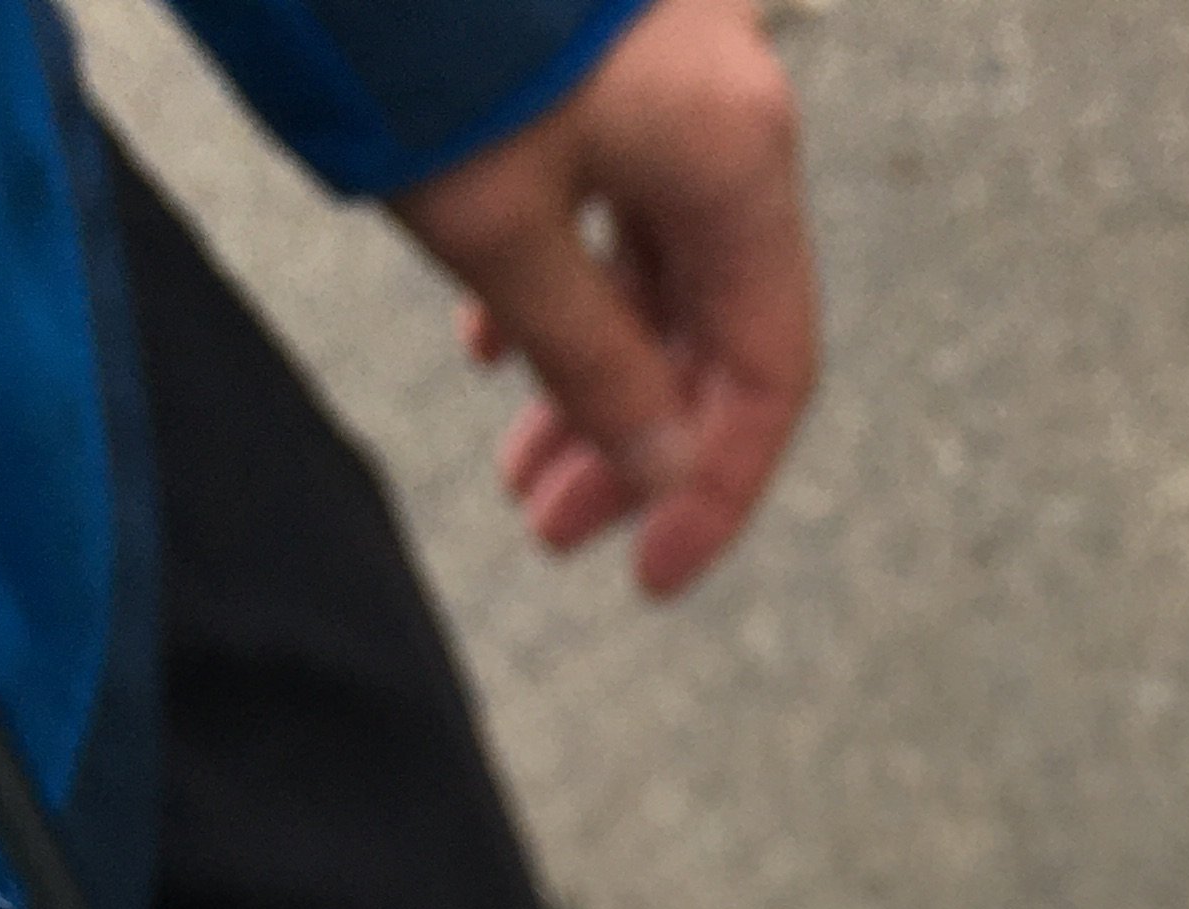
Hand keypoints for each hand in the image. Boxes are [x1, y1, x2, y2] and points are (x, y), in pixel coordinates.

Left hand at [396, 0, 816, 599]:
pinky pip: (620, 200)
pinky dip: (568, 289)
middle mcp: (727, 111)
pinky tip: (496, 346)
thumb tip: (658, 470)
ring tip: (519, 465)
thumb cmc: (421, 31)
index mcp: (735, 156)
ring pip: (659, 270)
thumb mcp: (499, 226)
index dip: (716, 489)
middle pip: (711, 326)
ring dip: (593, 376)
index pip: (767, 370)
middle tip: (553, 529)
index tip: (651, 573)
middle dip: (633, 443)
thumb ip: (593, 362)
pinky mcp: (609, 53)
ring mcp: (672, 73)